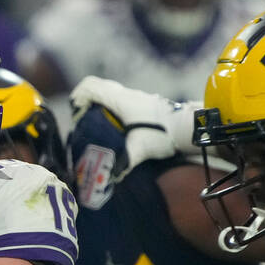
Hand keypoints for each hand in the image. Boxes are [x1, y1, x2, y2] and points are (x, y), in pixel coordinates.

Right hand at [69, 76, 198, 171]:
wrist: (188, 127)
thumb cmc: (164, 133)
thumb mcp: (141, 149)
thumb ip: (124, 162)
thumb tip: (109, 177)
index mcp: (120, 100)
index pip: (91, 86)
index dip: (78, 96)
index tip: (76, 113)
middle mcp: (126, 94)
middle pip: (96, 87)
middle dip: (84, 101)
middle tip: (82, 120)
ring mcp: (134, 97)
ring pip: (108, 92)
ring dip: (97, 105)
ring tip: (95, 126)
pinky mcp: (140, 103)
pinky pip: (117, 99)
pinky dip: (109, 108)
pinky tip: (114, 127)